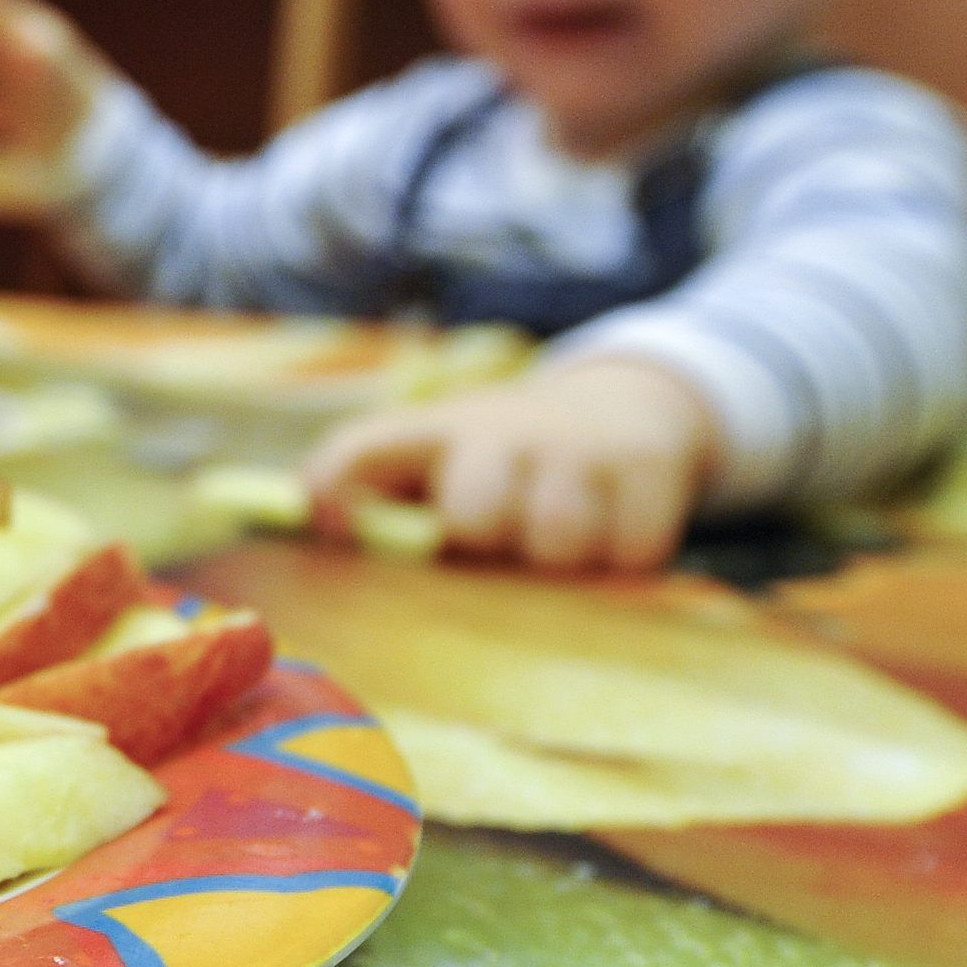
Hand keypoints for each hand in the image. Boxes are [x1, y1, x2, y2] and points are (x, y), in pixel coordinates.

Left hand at [303, 356, 718, 572]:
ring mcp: (579, 446)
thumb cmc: (505, 458)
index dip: (336, 482)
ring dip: (559, 558)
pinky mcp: (647, 466)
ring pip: (557, 537)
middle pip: (475, 514)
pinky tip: (612, 537)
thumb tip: (319, 518)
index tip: (330, 525)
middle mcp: (504, 430)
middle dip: (486, 539)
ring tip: (557, 545)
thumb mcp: (436, 457)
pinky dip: (623, 559)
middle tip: (500, 541)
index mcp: (438, 431)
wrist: (624, 406)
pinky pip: (631, 551)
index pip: (367, 446)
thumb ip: (371, 484)